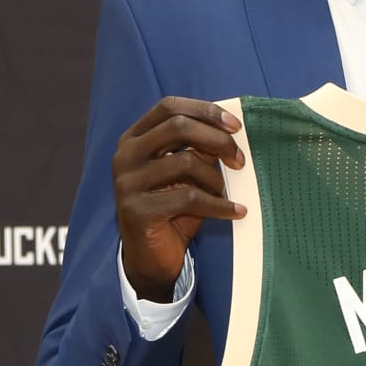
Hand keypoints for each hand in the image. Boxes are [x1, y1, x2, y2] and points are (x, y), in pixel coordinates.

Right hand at [113, 98, 244, 301]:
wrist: (150, 257)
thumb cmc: (172, 210)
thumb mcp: (186, 175)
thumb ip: (199, 150)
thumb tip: (230, 131)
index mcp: (134, 138)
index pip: (169, 107)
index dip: (204, 110)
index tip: (235, 125)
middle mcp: (125, 155)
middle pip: (178, 127)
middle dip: (217, 140)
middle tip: (240, 160)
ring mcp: (128, 182)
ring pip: (186, 162)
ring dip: (216, 178)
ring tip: (226, 193)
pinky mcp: (137, 210)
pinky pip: (190, 198)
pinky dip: (220, 205)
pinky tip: (236, 212)